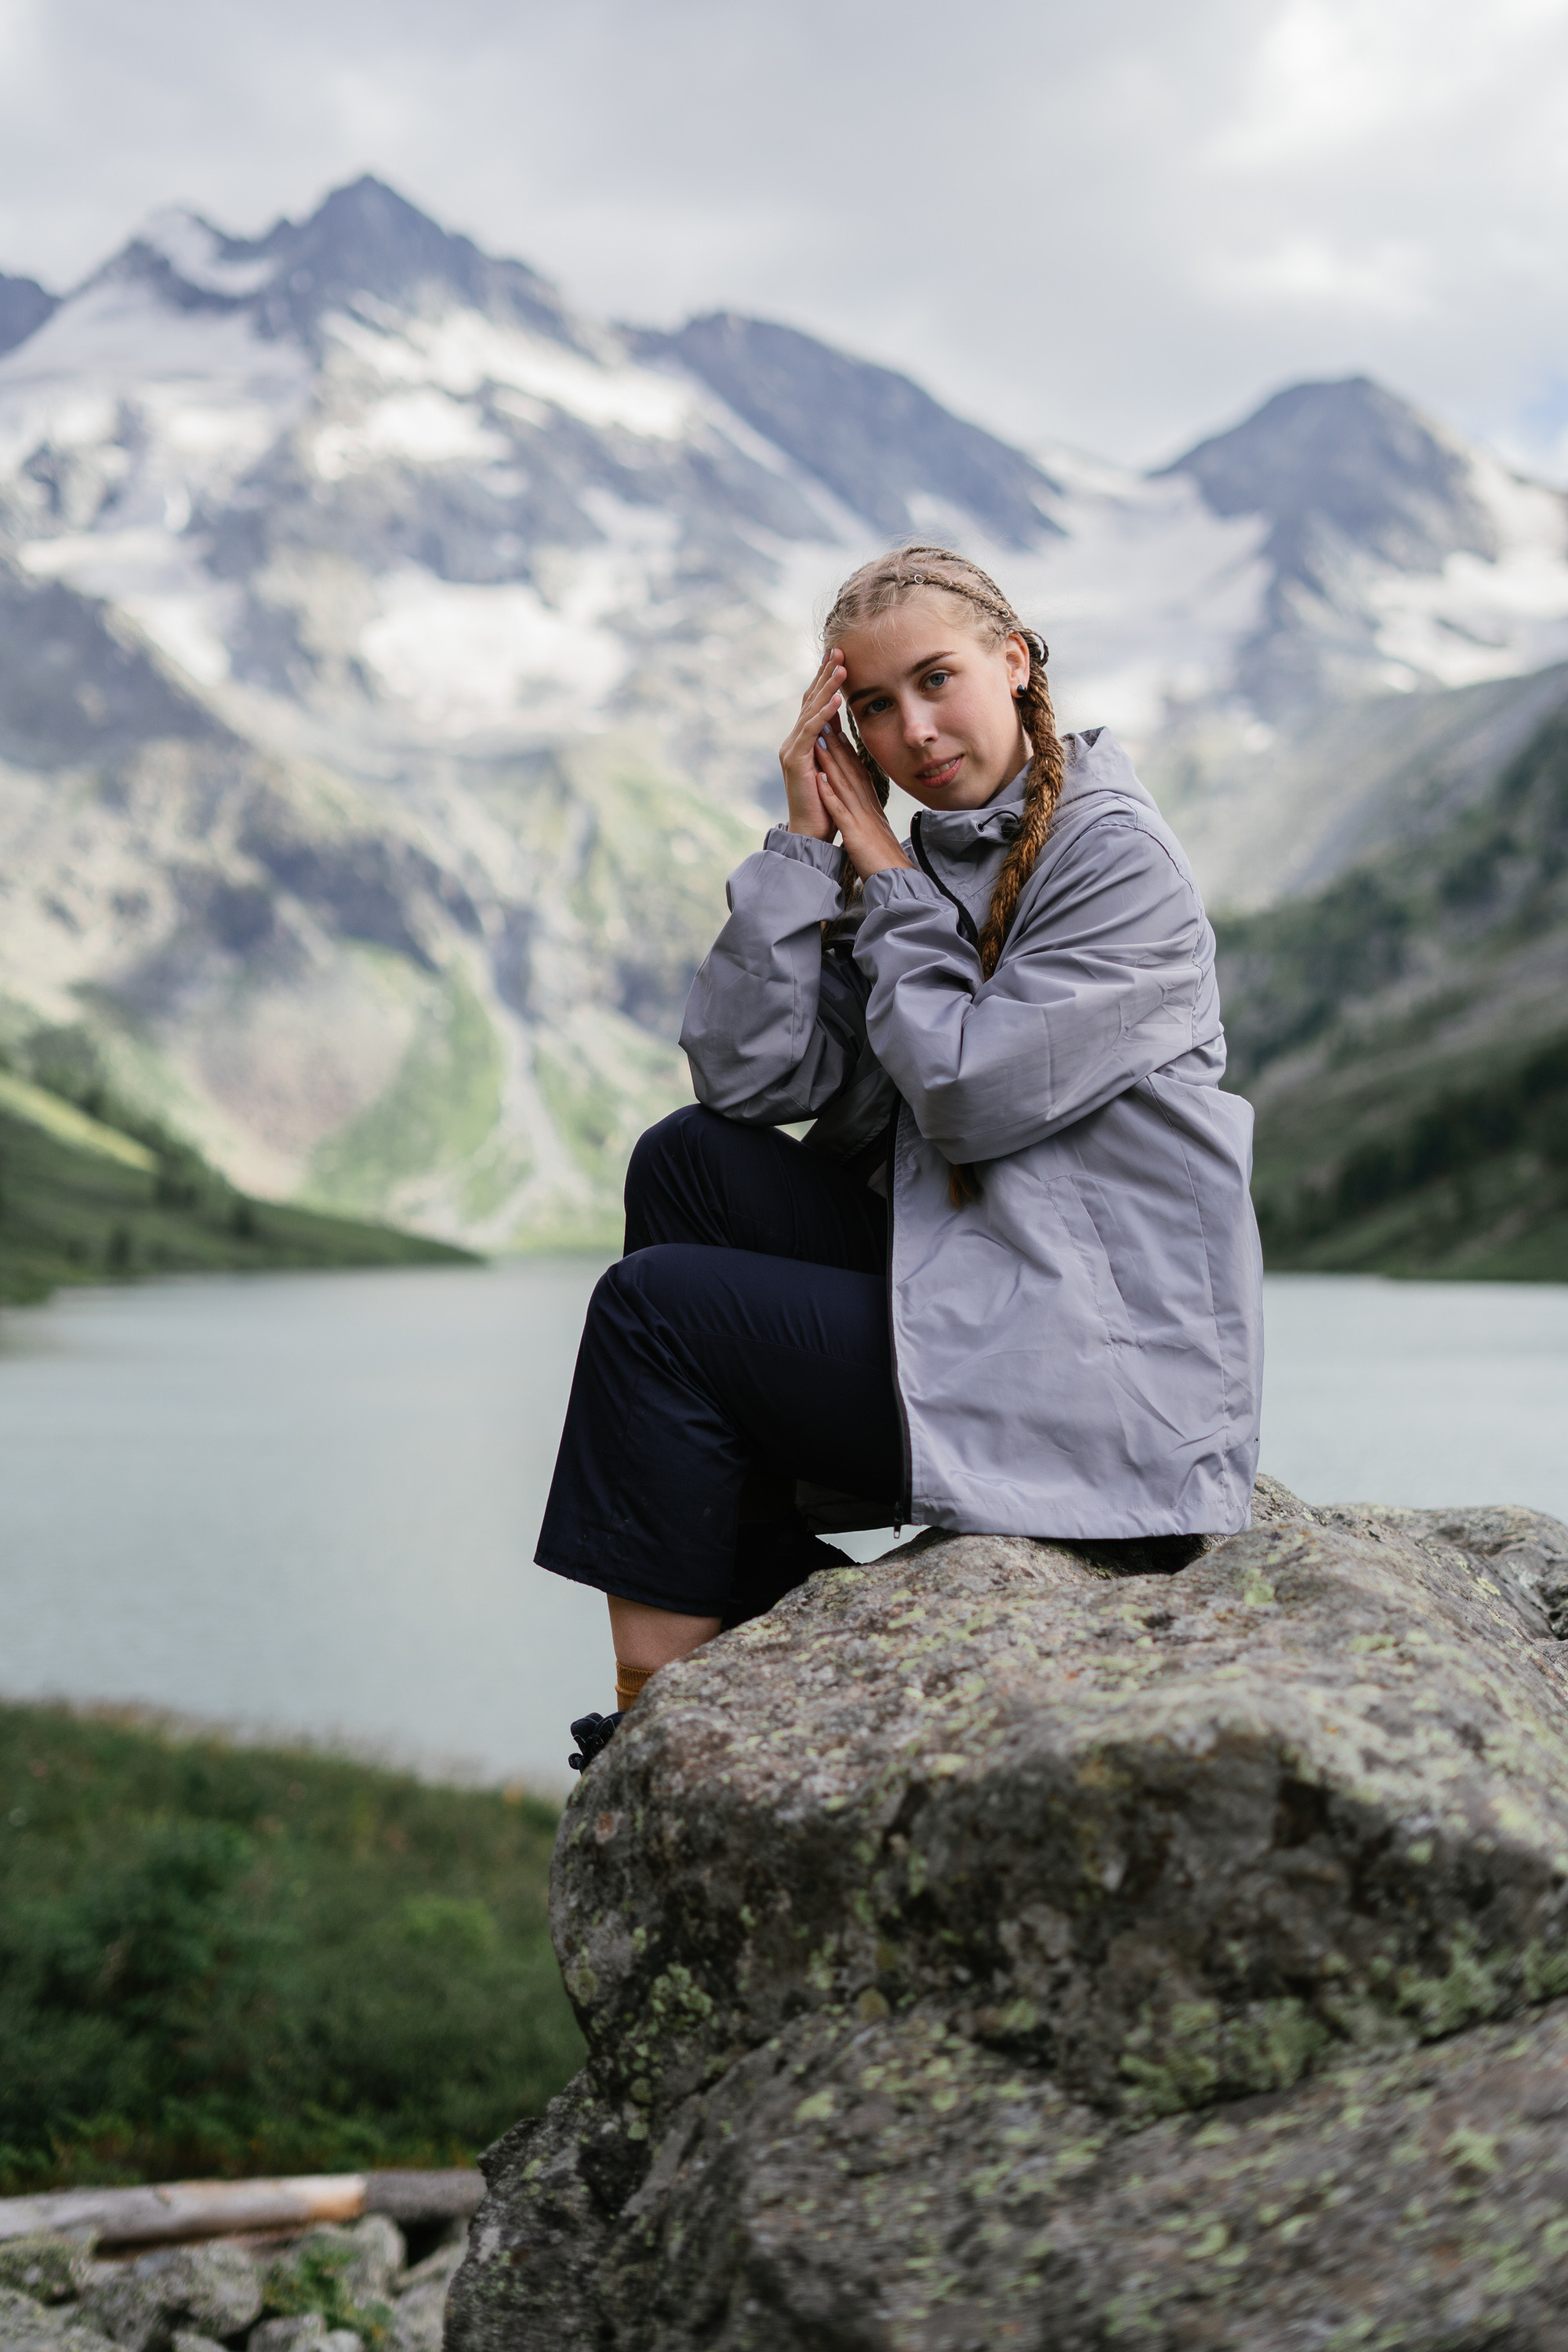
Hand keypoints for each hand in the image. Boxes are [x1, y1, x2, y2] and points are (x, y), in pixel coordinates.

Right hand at [779, 650, 845, 839]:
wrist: (811, 831)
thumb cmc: (825, 803)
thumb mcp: (832, 766)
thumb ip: (832, 744)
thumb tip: (838, 725)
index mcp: (803, 741)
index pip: (815, 704)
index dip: (826, 680)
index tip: (840, 658)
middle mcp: (794, 741)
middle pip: (810, 701)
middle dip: (825, 675)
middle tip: (838, 650)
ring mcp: (792, 749)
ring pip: (811, 712)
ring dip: (827, 688)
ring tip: (841, 668)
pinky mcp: (795, 761)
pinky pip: (811, 732)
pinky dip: (823, 715)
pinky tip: (835, 701)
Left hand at [814, 718, 914, 881]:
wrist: (896, 880)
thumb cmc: (885, 859)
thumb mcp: (876, 831)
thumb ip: (869, 816)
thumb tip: (864, 806)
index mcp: (871, 806)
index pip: (858, 772)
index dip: (847, 750)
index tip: (837, 730)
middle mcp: (867, 807)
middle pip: (851, 771)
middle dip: (837, 745)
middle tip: (826, 721)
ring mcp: (862, 819)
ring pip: (845, 784)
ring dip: (832, 761)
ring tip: (819, 739)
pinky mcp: (855, 835)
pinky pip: (841, 812)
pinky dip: (830, 794)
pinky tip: (820, 778)